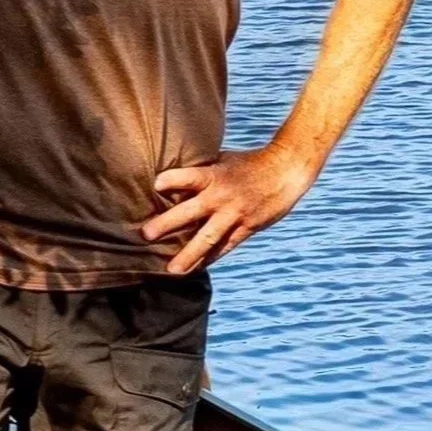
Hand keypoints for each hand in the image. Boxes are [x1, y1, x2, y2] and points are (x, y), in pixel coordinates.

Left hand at [141, 145, 318, 274]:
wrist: (286, 170)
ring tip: (172, 270)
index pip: (189, 177)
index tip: (156, 184)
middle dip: (167, 224)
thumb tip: (173, 183)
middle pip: (191, 212)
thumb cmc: (250, 163)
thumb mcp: (223, 160)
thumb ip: (201, 172)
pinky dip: (210, 258)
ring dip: (189, 255)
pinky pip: (226, 246)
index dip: (173, 180)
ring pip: (208, 238)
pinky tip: (196, 268)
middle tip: (146, 235)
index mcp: (214, 175)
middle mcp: (222, 196)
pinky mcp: (247, 228)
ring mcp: (235, 215)